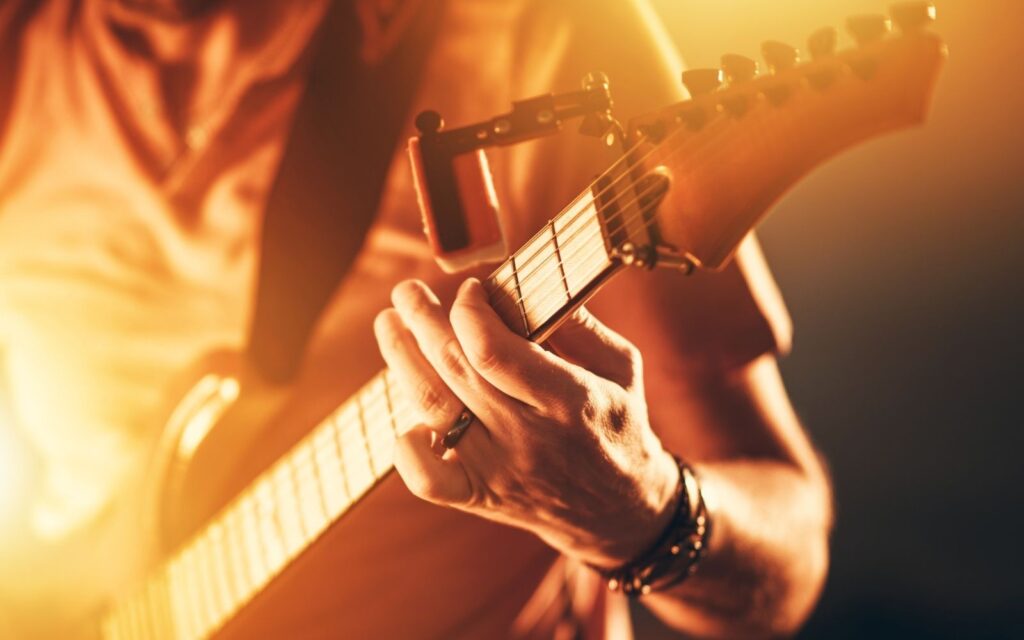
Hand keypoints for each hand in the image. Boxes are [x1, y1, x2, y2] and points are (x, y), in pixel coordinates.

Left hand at [373, 278, 678, 565]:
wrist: (619, 511)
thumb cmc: (617, 424)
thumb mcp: (621, 368)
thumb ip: (579, 325)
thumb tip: (528, 281)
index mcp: (568, 398)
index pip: (494, 352)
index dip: (468, 313)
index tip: (469, 290)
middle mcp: (529, 437)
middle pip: (456, 370)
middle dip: (422, 321)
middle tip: (406, 292)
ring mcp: (499, 470)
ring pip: (434, 411)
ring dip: (402, 362)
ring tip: (389, 324)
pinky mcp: (480, 496)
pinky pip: (428, 481)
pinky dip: (406, 450)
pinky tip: (403, 418)